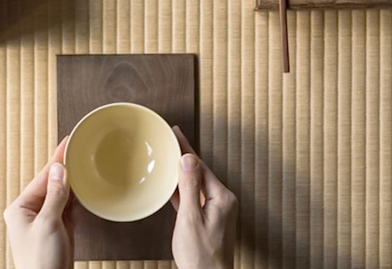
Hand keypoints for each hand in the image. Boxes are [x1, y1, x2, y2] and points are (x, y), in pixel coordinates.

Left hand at [4, 137, 73, 268]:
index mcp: (20, 209)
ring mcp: (45, 222)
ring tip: (83, 167)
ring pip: (61, 196)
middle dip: (66, 170)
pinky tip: (83, 191)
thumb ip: (55, 195)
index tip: (67, 143)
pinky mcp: (58, 231)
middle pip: (52, 184)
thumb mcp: (48, 224)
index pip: (42, 178)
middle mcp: (31, 213)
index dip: (57, 160)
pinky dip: (77, 200)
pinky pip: (68, 209)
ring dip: (73, 184)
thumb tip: (59, 170)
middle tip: (78, 151)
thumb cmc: (41, 262)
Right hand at [170, 126, 237, 268]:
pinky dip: (182, 189)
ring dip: (182, 171)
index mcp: (222, 198)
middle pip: (199, 172)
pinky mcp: (208, 220)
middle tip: (171, 139)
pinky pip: (194, 198)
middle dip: (184, 155)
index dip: (186, 148)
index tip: (176, 133)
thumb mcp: (190, 219)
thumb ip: (190, 188)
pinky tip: (172, 184)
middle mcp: (222, 201)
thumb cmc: (200, 257)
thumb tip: (188, 159)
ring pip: (196, 184)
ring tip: (169, 156)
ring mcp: (216, 211)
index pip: (200, 166)